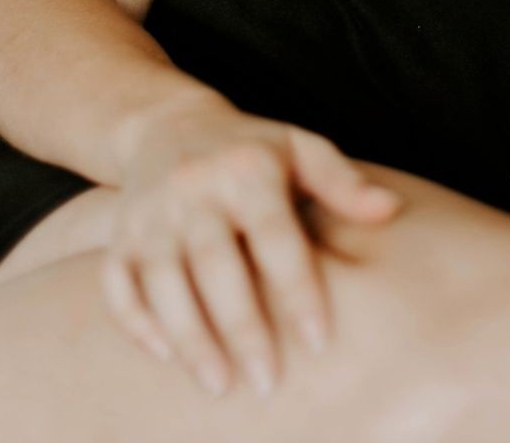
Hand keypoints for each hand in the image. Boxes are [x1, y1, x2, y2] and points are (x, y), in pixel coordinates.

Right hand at [102, 97, 403, 399]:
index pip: (274, 235)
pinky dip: (136, 322)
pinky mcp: (118, 236)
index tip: (320, 339)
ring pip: (164, 282)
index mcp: (247, 170)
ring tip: (220, 385)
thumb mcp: (300, 148)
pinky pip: (118, 285)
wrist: (167, 124)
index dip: (297, 289)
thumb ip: (343, 183)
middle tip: (268, 381)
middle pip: (215, 265)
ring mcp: (149, 214)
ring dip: (190, 338)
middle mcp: (194, 190)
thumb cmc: (251, 148)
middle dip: (241, 327)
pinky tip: (165, 356)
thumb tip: (391, 210)